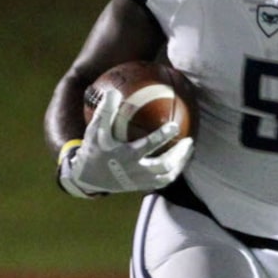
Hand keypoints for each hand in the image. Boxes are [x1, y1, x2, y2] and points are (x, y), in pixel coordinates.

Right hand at [60, 87, 194, 196]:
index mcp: (125, 156)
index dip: (162, 136)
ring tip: (189, 150)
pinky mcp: (142, 187)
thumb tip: (114, 91)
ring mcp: (140, 181)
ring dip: (180, 164)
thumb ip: (105, 112)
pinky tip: (180, 161)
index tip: (174, 126)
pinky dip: (174, 172)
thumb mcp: (95, 130)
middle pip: (163, 165)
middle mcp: (134, 171)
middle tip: (189, 140)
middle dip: (178, 154)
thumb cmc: (94, 149)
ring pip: (166, 176)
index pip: (147, 146)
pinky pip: (163, 182)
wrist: (89, 177)